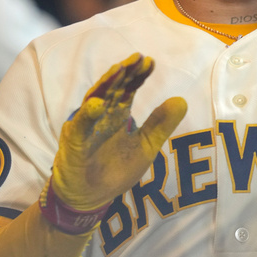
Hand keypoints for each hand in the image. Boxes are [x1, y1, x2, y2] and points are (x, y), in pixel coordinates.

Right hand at [50, 53, 186, 211]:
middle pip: (112, 88)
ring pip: (95, 99)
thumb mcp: (145, 147)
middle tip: (137, 58)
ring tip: (118, 70)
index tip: (150, 62)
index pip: (128, 88)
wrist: (90, 197)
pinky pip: (81, 126)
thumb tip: (182, 100)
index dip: (138, 75)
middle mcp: (101, 115)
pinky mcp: (75, 142)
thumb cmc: (115, 170)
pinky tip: (96, 104)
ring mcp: (87, 126)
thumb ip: (160, 124)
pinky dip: (87, 115)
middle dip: (124, 72)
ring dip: (106, 84)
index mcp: (118, 114)